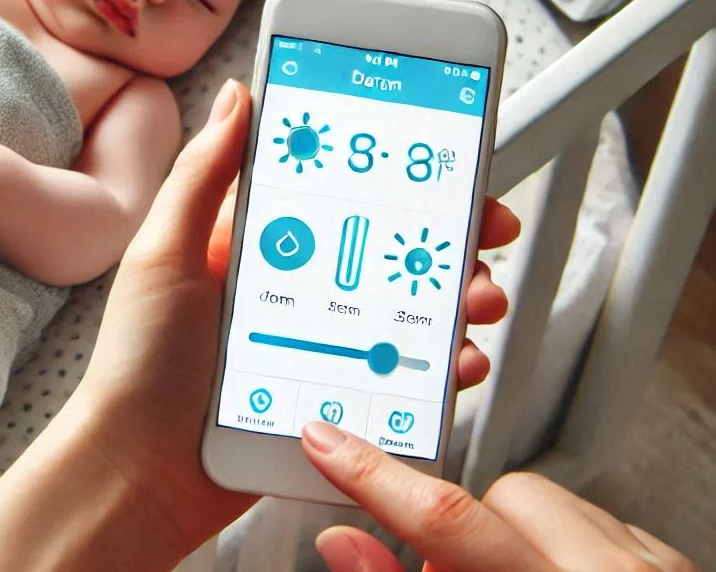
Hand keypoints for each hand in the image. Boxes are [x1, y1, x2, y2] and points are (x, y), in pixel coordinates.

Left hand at [66, 79, 519, 560]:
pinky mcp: (334, 395)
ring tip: (478, 298)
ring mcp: (319, 341)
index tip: (441, 161)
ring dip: (456, 295)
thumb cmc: (139, 364)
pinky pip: (401, 373)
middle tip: (483, 229)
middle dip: (443, 234)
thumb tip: (239, 98)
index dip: (391, 174)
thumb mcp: (165, 253)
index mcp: (258, 243)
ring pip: (406, 307)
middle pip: (385, 247)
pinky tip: (459, 359)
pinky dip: (441, 364)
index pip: (337, 193)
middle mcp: (294, 287)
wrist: (139, 476)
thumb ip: (203, 175)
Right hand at [300, 425, 697, 570]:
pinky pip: (598, 519)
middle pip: (502, 499)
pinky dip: (563, 546)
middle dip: (466, 535)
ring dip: (516, 539)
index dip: (374, 476)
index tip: (327, 441)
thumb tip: (344, 547)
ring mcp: (654, 567)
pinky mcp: (674, 565)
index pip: (446, 520)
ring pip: (548, 502)